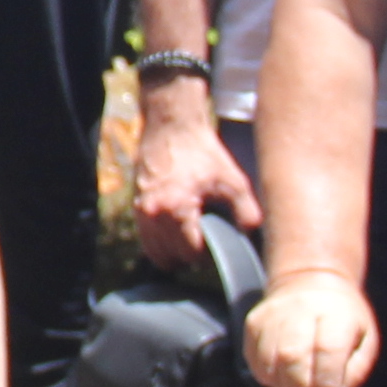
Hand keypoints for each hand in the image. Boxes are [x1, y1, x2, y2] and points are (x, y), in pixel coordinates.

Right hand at [131, 74, 257, 264]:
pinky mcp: (136, 207)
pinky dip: (161, 241)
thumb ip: (247, 213)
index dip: (208, 253)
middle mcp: (153, 215)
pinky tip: (177, 229)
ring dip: (173, 253)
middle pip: (171, 259)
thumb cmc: (203, 153)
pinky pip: (146, 240)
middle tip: (205, 241)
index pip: (191, 255)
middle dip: (190, 255)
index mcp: (177, 210)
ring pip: (155, 253)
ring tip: (191, 239)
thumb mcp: (234, 181)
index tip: (217, 242)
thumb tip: (250, 237)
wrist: (172, 128)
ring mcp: (141, 212)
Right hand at [245, 273, 374, 386]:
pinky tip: (281, 381)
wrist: (309, 280)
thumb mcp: (365, 340)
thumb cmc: (343, 319)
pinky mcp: (254, 321)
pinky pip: (253, 357)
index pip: (328, 349)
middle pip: (293, 355)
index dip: (325, 383)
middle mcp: (302, 309)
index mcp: (336, 312)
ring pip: (269, 358)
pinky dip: (266, 377)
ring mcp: (273, 314)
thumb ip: (354, 372)